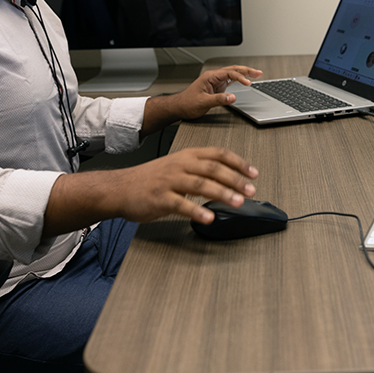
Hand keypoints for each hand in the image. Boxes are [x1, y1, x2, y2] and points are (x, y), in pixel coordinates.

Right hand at [114, 147, 257, 223]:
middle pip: (213, 169)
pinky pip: (181, 204)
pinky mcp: (160, 198)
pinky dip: (197, 212)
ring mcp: (170, 181)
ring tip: (237, 202)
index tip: (253, 173)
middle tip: (250, 190)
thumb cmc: (150, 179)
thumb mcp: (177, 167)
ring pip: (200, 185)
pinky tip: (209, 218)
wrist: (120, 188)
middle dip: (235, 179)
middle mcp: (180, 165)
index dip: (238, 162)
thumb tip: (227, 180)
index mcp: (187, 156)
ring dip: (222, 194)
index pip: (218, 154)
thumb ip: (200, 171)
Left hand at [140, 65, 261, 136]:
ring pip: (233, 74)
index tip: (248, 83)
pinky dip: (239, 79)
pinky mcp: (217, 87)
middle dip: (247, 70)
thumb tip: (233, 97)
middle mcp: (213, 77)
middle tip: (259, 73)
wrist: (179, 107)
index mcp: (210, 77)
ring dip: (244, 74)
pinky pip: (230, 80)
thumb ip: (219, 100)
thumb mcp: (203, 102)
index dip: (240, 77)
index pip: (229, 73)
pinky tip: (246, 80)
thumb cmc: (187, 103)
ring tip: (256, 74)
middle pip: (233, 70)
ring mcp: (215, 81)